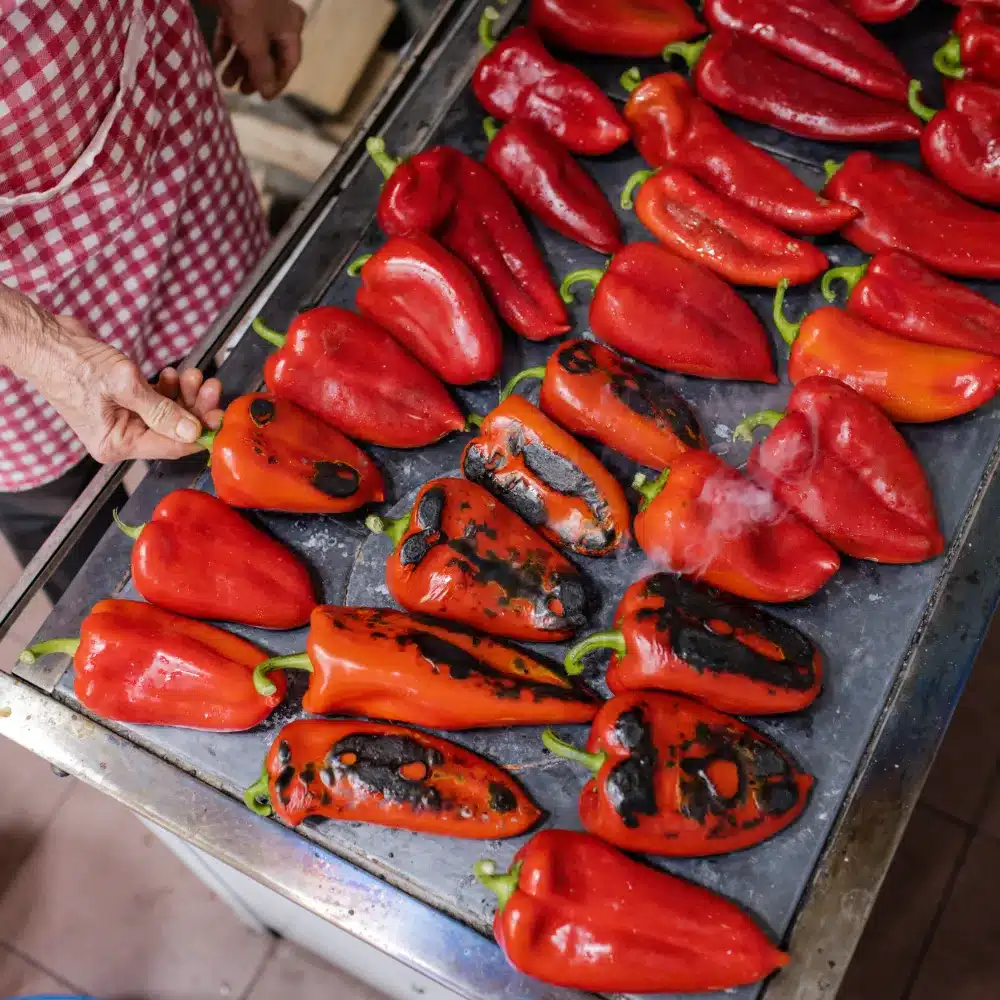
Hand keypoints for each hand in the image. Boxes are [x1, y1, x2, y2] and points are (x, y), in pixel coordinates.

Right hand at [10, 304, 222, 464]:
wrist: (46, 340)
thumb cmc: (73, 364)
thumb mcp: (125, 386)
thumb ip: (161, 411)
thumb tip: (192, 431)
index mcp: (116, 444)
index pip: (170, 446)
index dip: (198, 432)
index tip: (220, 416)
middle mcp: (120, 437)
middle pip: (172, 429)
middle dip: (194, 408)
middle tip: (211, 387)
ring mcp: (123, 420)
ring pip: (168, 413)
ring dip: (184, 395)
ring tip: (193, 374)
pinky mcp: (125, 402)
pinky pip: (156, 401)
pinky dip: (169, 388)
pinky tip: (173, 374)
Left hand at [213, 0, 305, 98]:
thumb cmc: (245, 6)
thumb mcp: (254, 44)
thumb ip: (262, 71)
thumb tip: (268, 93)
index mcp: (290, 27)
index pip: (289, 62)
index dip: (277, 82)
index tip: (263, 98)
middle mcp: (277, 19)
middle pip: (269, 54)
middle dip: (254, 74)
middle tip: (242, 91)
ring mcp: (257, 10)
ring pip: (251, 43)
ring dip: (238, 63)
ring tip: (225, 81)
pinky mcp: (237, 4)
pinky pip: (235, 29)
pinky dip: (227, 45)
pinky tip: (217, 58)